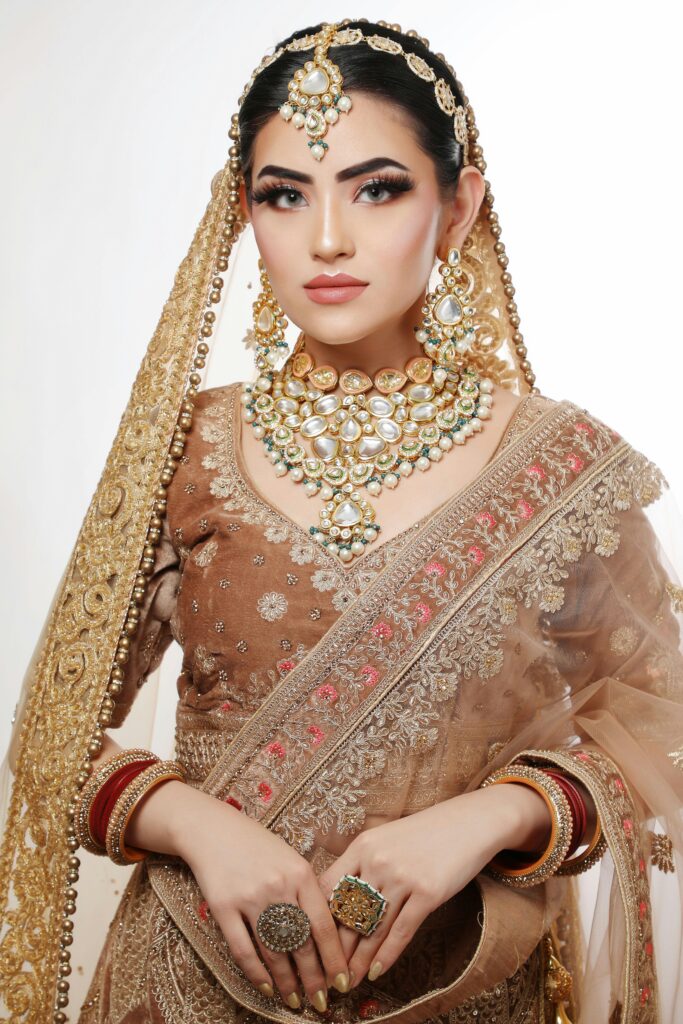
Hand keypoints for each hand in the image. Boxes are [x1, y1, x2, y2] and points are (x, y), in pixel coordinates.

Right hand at [171, 789, 348, 1011]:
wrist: (214, 829)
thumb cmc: (258, 846)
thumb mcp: (292, 858)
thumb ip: (309, 890)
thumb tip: (330, 932)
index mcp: (301, 873)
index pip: (324, 925)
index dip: (335, 958)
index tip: (343, 982)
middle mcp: (278, 886)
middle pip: (301, 943)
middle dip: (314, 978)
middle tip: (322, 1002)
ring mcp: (250, 898)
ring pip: (274, 951)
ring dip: (287, 982)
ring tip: (296, 1001)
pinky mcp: (223, 907)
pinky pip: (243, 949)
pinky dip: (256, 973)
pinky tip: (267, 988)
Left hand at [318, 784, 549, 986]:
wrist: (466, 824)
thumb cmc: (422, 834)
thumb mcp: (384, 839)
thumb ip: (361, 864)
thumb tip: (337, 899)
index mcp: (362, 846)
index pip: (329, 888)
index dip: (317, 918)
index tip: (311, 942)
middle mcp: (378, 861)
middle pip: (348, 913)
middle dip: (335, 949)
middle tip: (326, 974)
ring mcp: (403, 877)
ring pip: (373, 928)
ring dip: (358, 960)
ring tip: (348, 982)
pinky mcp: (428, 893)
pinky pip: (401, 931)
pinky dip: (387, 955)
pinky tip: (376, 971)